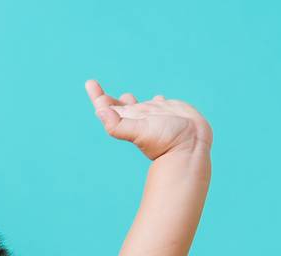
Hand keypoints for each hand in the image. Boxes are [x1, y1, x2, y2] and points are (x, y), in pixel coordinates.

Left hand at [84, 79, 211, 160]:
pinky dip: (157, 100)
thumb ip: (117, 124)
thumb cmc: (164, 141)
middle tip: (97, 88)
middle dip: (108, 99)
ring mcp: (154, 114)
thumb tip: (98, 110)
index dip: (97, 96)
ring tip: (126, 96)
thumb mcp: (138, 131)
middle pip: (118, 107)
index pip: (107, 107)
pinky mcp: (170, 111)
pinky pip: (160, 104)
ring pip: (139, 105)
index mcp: (127, 120)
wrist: (190, 147)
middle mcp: (138, 117)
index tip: (90, 82)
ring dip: (130, 101)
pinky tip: (157, 98)